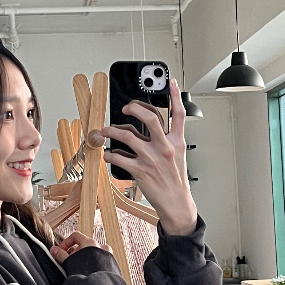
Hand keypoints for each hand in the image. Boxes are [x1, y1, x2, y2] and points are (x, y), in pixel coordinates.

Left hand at [111, 70, 196, 240]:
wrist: (176, 203)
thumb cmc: (176, 180)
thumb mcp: (179, 156)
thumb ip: (168, 140)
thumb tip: (153, 128)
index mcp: (177, 142)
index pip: (178, 114)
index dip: (175, 95)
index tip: (169, 82)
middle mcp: (165, 147)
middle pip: (149, 118)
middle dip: (134, 108)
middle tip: (126, 108)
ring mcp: (151, 158)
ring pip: (128, 135)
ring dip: (112, 131)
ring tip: (105, 130)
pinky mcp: (140, 170)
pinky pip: (119, 157)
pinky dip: (110, 155)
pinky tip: (108, 154)